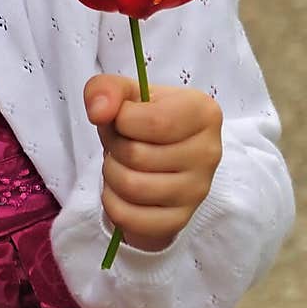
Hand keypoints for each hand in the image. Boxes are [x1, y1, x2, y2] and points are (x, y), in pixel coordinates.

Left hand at [84, 74, 222, 251]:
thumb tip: (98, 112)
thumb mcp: (125, 92)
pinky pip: (131, 218)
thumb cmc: (143, 117)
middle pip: (138, 156)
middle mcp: (208, 153)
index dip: (122, 121)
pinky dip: (112, 203)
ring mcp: (197, 191)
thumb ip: (106, 88)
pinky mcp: (180, 220)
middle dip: (113, 146)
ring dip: (111, 174)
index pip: (156, 122)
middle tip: (118, 142)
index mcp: (203, 113)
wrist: (157, 150)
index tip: (120, 119)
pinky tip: (120, 189)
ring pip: (132, 187)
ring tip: (119, 163)